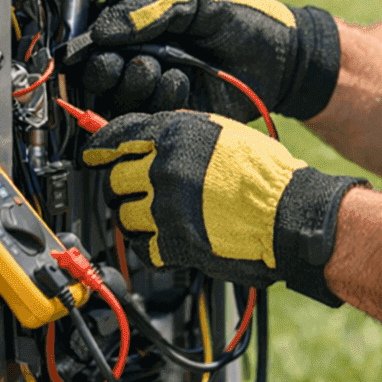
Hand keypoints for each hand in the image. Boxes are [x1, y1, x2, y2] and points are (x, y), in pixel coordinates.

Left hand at [82, 110, 366, 305]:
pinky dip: (150, 246)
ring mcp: (165, 208)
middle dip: (123, 186)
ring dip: (136, 218)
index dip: (100, 147)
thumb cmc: (266, 173)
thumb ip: (182, 135)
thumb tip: (148, 140)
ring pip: (124, 215)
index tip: (92, 156)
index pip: (118, 136)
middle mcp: (164, 168)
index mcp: (175, 136)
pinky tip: (167, 240)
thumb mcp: (222, 134)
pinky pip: (142, 247)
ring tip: (160, 217)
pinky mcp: (173, 244)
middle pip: (116, 178)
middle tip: (138, 192)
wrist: (289, 212)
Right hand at [83, 0, 338, 121]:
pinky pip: (154, 117)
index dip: (90, 49)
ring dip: (136, 86)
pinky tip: (180, 83)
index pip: (102, 43)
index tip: (89, 51)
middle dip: (109, 72)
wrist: (287, 54)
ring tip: (161, 69)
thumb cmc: (246, 18)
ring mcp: (164, 90)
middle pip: (104, 78)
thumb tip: (105, 29)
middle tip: (128, 63)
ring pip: (125, 101)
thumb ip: (152, 8)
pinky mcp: (182, 115)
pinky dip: (161, 102)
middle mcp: (149, 60)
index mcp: (147, 30)